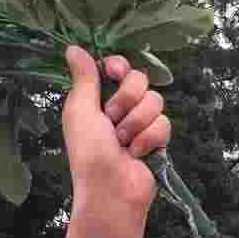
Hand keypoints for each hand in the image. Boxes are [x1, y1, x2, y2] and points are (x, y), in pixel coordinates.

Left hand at [61, 49, 171, 227]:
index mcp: (98, 98)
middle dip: (127, 100)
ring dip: (137, 124)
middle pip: (140, 79)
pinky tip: (138, 154)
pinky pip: (165, 123)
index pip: (118, 67)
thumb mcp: (80, 110)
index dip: (119, 67)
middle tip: (112, 119)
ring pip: (155, 101)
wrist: (112, 190)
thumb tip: (73, 47)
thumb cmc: (89, 152)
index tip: (114, 72)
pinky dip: (149, 139)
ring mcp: (141, 123)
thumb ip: (83, 77)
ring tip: (124, 143)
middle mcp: (120, 107)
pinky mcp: (158, 139)